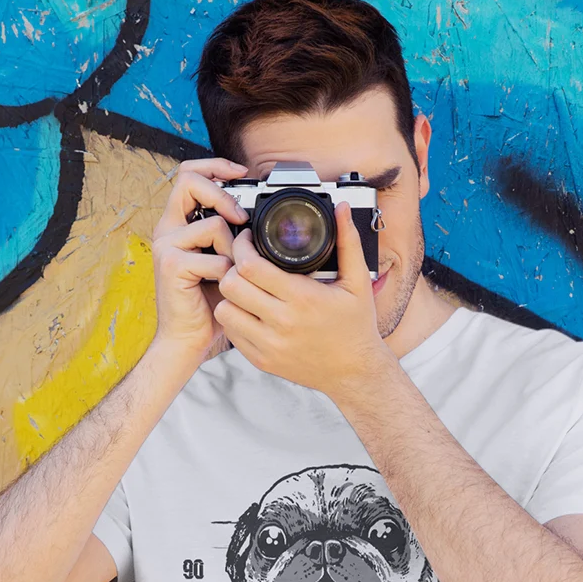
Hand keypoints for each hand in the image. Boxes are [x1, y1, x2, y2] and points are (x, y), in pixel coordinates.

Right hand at [150, 158, 249, 361]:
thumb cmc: (208, 302)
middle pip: (189, 181)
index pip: (188, 174)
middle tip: (241, 219)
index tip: (241, 173)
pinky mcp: (172, 264)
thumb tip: (255, 215)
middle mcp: (167, 229)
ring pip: (213, 224)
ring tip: (229, 272)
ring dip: (232, 248)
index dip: (214, 166)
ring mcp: (166, 245)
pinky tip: (222, 288)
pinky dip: (227, 274)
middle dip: (222, 194)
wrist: (188, 338)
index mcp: (178, 224)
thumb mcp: (222, 260)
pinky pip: (214, 257)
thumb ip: (230, 235)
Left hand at [213, 202, 394, 399]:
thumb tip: (342, 208)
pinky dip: (235, 318)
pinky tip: (248, 310)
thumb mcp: (358, 282)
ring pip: (225, 310)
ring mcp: (269, 345)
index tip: (247, 240)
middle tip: (241, 261)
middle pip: (231, 285)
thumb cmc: (357, 326)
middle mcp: (282, 323)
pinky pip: (231, 334)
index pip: (250, 266)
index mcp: (302, 298)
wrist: (355, 373)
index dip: (242, 246)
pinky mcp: (262, 360)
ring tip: (244, 287)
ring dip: (229, 295)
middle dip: (231, 266)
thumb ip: (348, 242)